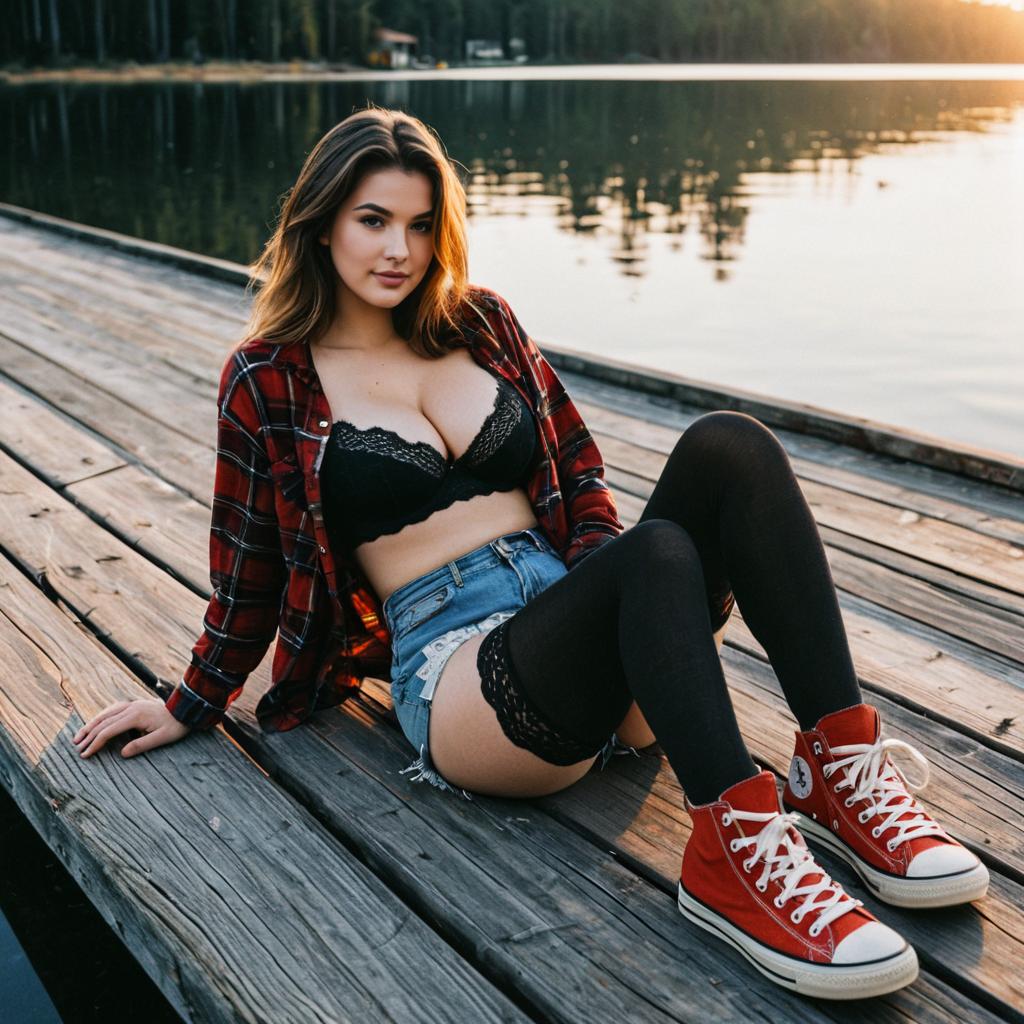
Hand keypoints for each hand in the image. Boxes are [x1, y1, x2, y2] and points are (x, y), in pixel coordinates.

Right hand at [72, 699, 191, 758]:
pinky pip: (112, 710)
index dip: (95, 743)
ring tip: (79, 736)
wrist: (186, 710)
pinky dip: (101, 717)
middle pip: (103, 721)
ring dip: (91, 725)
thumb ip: (142, 745)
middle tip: (78, 748)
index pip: (109, 730)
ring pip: (105, 713)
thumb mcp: (162, 738)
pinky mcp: (134, 704)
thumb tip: (122, 754)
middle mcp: (131, 707)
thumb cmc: (176, 726)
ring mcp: (132, 704)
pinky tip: (95, 724)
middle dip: (89, 735)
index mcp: (136, 716)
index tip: (86, 754)